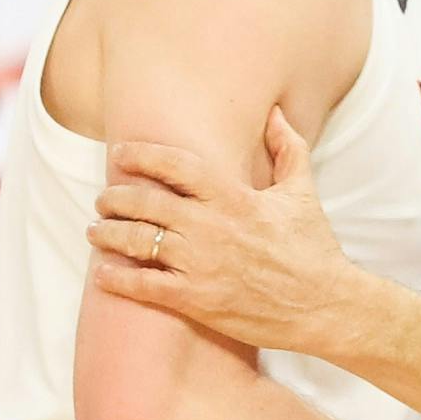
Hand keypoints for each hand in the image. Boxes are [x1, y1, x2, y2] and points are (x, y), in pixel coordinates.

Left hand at [89, 107, 347, 351]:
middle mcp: (211, 228)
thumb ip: (288, 148)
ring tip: (95, 231)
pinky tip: (102, 274)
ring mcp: (202, 265)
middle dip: (114, 198)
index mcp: (234, 197)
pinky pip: (145, 287)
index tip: (120, 154)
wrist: (325, 305)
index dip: (141, 155)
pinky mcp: (197, 301)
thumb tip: (276, 113)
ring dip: (108, 234)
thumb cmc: (314, 248)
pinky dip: (118, 279)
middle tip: (102, 199)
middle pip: (145, 203)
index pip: (175, 166)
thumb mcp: (303, 192)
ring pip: (137, 243)